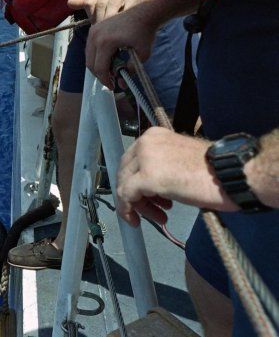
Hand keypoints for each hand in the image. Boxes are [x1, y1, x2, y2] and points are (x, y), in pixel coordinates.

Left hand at [67, 0, 138, 24]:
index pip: (89, 3)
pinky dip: (123, 18)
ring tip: (109, 31)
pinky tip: (121, 26)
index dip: (91, 15)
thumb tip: (69, 3)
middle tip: (101, 32)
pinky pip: (126, 9)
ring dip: (110, 20)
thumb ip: (81, 2)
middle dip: (100, 19)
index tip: (94, 24)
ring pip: (113, 6)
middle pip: (101, 5)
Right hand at [85, 7, 157, 88]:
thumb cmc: (145, 32)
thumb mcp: (143, 54)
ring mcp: (93, 31)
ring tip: (109, 71)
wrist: (143, 12)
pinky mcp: (94, 28)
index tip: (113, 87)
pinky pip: (90, 47)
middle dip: (99, 75)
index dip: (105, 80)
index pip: (100, 68)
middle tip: (110, 81)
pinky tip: (108, 59)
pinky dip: (96, 56)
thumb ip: (131, 70)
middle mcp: (95, 36)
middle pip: (90, 63)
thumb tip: (122, 82)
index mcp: (106, 43)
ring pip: (88, 56)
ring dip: (97, 66)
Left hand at [116, 127, 234, 226]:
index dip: (136, 181)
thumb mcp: (180, 161)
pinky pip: (125, 195)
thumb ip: (160, 166)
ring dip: (138, 205)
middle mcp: (146, 143)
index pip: (132, 160)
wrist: (232, 174)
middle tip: (155, 210)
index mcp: (153, 136)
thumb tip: (148, 184)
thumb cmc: (216, 170)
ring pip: (125, 185)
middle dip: (136, 194)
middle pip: (126, 172)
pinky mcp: (146, 177)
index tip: (150, 198)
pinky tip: (136, 221)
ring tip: (159, 217)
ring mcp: (144, 159)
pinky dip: (126, 210)